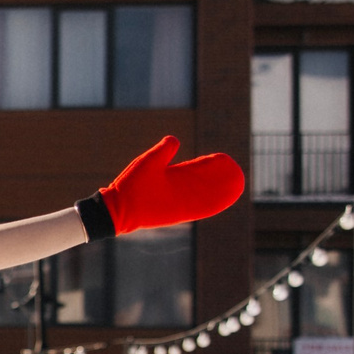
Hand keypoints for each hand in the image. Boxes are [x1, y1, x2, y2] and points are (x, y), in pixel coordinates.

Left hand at [93, 135, 244, 233]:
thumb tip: (175, 139)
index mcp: (170, 176)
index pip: (193, 170)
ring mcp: (177, 203)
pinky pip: (198, 210)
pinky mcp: (176, 214)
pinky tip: (224, 201)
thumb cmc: (130, 183)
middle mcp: (176, 191)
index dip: (207, 166)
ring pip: (203, 197)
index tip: (219, 161)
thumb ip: (164, 150)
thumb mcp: (150, 162)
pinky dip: (211, 206)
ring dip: (219, 192)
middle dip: (217, 180)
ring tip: (236, 186)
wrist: (118, 207)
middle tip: (234, 174)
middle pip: (202, 184)